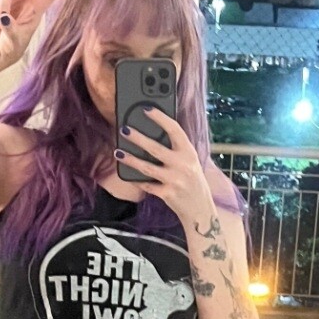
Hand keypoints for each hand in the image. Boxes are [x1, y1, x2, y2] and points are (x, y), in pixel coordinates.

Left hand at [116, 109, 210, 224]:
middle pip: (156, 148)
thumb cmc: (192, 180)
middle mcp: (183, 165)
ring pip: (147, 167)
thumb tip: (152, 133)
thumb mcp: (190, 161)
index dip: (160, 118)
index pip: (174, 129)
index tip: (146, 109)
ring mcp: (175, 180)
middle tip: (124, 129)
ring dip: (131, 159)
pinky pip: (147, 185)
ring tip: (118, 152)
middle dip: (138, 138)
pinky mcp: (167, 194)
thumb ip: (176, 149)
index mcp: (189, 152)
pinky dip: (136, 180)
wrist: (200, 208)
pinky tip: (125, 174)